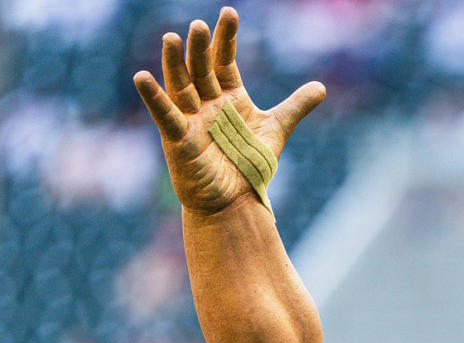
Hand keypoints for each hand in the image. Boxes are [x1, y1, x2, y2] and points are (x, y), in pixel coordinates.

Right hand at [132, 6, 325, 214]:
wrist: (236, 203)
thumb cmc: (249, 167)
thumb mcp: (276, 130)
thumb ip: (295, 107)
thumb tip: (321, 87)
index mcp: (228, 98)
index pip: (225, 61)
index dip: (226, 39)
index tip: (229, 13)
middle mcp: (207, 104)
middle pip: (201, 70)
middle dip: (200, 48)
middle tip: (199, 25)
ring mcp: (191, 120)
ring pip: (181, 86)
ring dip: (175, 63)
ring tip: (170, 38)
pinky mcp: (178, 140)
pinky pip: (165, 116)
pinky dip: (154, 98)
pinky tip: (142, 77)